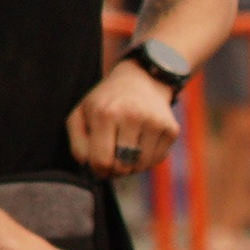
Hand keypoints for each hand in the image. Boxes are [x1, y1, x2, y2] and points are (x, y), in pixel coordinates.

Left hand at [68, 54, 181, 177]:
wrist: (139, 80)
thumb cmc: (105, 103)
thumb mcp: (81, 115)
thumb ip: (78, 144)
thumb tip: (91, 168)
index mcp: (106, 113)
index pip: (102, 161)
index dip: (98, 169)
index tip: (99, 162)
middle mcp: (132, 115)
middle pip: (123, 167)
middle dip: (116, 168)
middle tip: (113, 155)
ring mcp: (154, 122)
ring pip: (141, 166)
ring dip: (132, 164)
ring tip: (127, 147)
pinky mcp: (171, 129)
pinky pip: (157, 160)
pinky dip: (148, 158)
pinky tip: (142, 143)